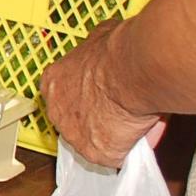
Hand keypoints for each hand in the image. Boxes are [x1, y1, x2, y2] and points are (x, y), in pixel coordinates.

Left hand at [40, 19, 165, 166]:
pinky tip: (142, 135)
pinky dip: (129, 148)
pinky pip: (115, 155)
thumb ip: (99, 51)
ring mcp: (73, 135)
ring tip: (138, 123)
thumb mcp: (103, 39)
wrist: (132, 70)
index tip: (103, 98)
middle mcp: (56, 110)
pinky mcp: (95, 152)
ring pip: (96, 140)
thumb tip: (111, 49)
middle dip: (99, 119)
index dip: (88, 98)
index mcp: (53, 81)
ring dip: (115, 135)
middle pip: (77, 121)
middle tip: (123, 112)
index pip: (66, 96)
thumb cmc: (119, 51)